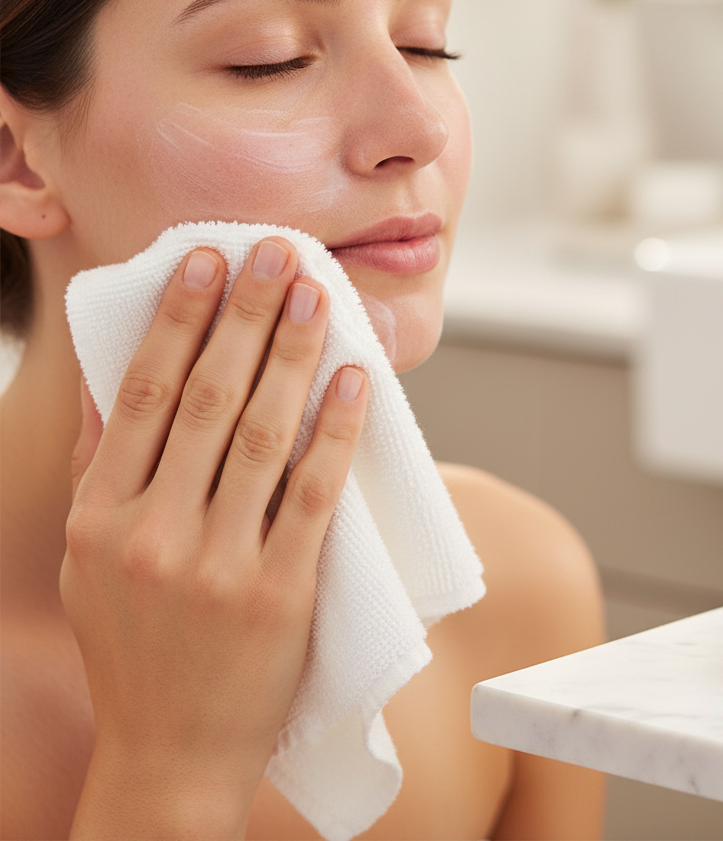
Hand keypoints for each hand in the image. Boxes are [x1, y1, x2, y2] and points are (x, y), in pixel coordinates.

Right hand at [61, 238, 366, 838]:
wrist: (171, 750)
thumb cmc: (133, 646)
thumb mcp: (87, 560)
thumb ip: (97, 470)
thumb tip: (116, 381)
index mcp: (99, 517)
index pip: (144, 393)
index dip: (177, 318)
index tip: (206, 260)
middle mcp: (153, 534)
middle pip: (208, 398)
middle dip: (246, 315)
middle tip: (276, 254)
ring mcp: (218, 565)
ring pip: (263, 435)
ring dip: (294, 355)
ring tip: (316, 295)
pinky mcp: (280, 593)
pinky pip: (313, 494)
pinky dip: (335, 431)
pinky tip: (353, 379)